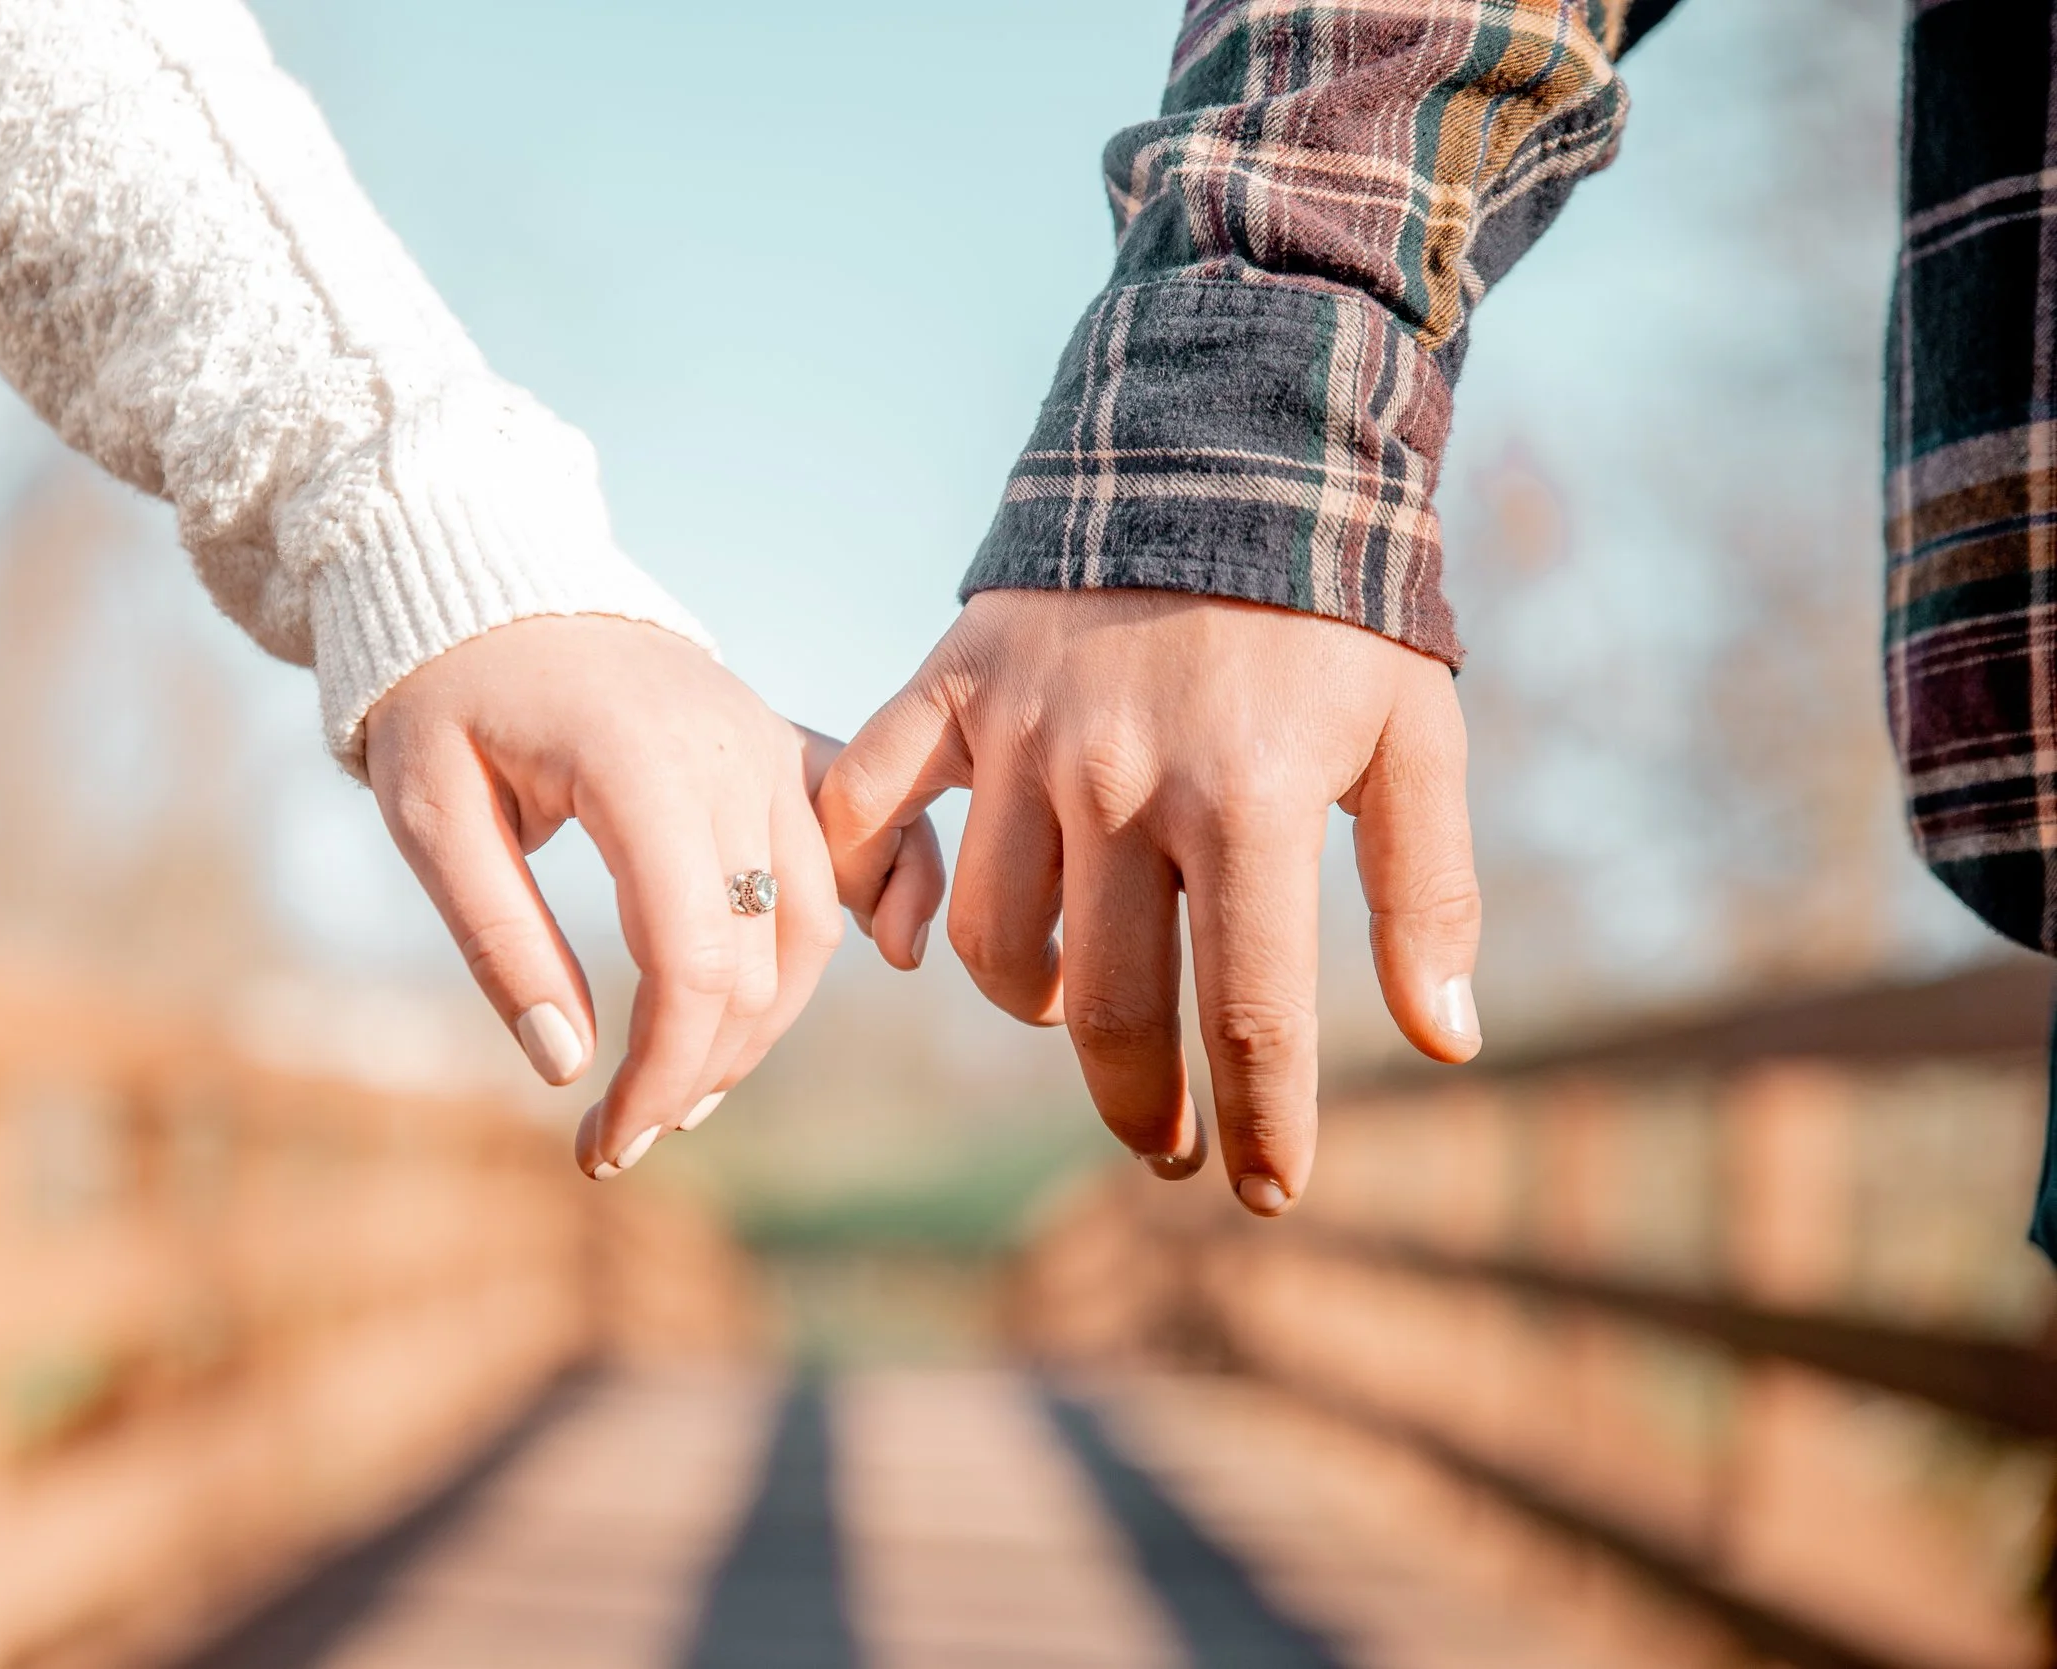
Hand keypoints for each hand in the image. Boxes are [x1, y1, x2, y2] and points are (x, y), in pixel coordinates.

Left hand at [363, 616, 937, 1177]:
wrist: (496, 588)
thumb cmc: (447, 700)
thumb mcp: (428, 815)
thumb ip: (499, 938)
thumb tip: (566, 1067)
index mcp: (639, 765)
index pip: (690, 959)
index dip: (660, 1072)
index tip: (604, 1144)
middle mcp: (733, 755)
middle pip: (761, 960)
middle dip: (699, 1069)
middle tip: (620, 1137)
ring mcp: (772, 748)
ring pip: (812, 923)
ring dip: (762, 1024)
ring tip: (682, 1088)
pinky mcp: (787, 748)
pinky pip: (867, 835)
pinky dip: (889, 897)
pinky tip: (891, 954)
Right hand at [818, 592, 1480, 1212]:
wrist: (1224, 447)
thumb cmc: (1335, 613)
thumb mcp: (1417, 738)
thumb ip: (1428, 890)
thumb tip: (1445, 1044)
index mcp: (1246, 797)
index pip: (1248, 1011)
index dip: (1260, 1122)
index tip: (1266, 1189)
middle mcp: (1119, 779)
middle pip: (1106, 1005)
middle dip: (1140, 1105)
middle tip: (1168, 1144)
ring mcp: (1022, 736)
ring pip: (989, 934)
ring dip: (1035, 1005)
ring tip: (1078, 1008)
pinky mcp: (954, 688)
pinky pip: (869, 804)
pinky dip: (870, 881)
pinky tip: (912, 938)